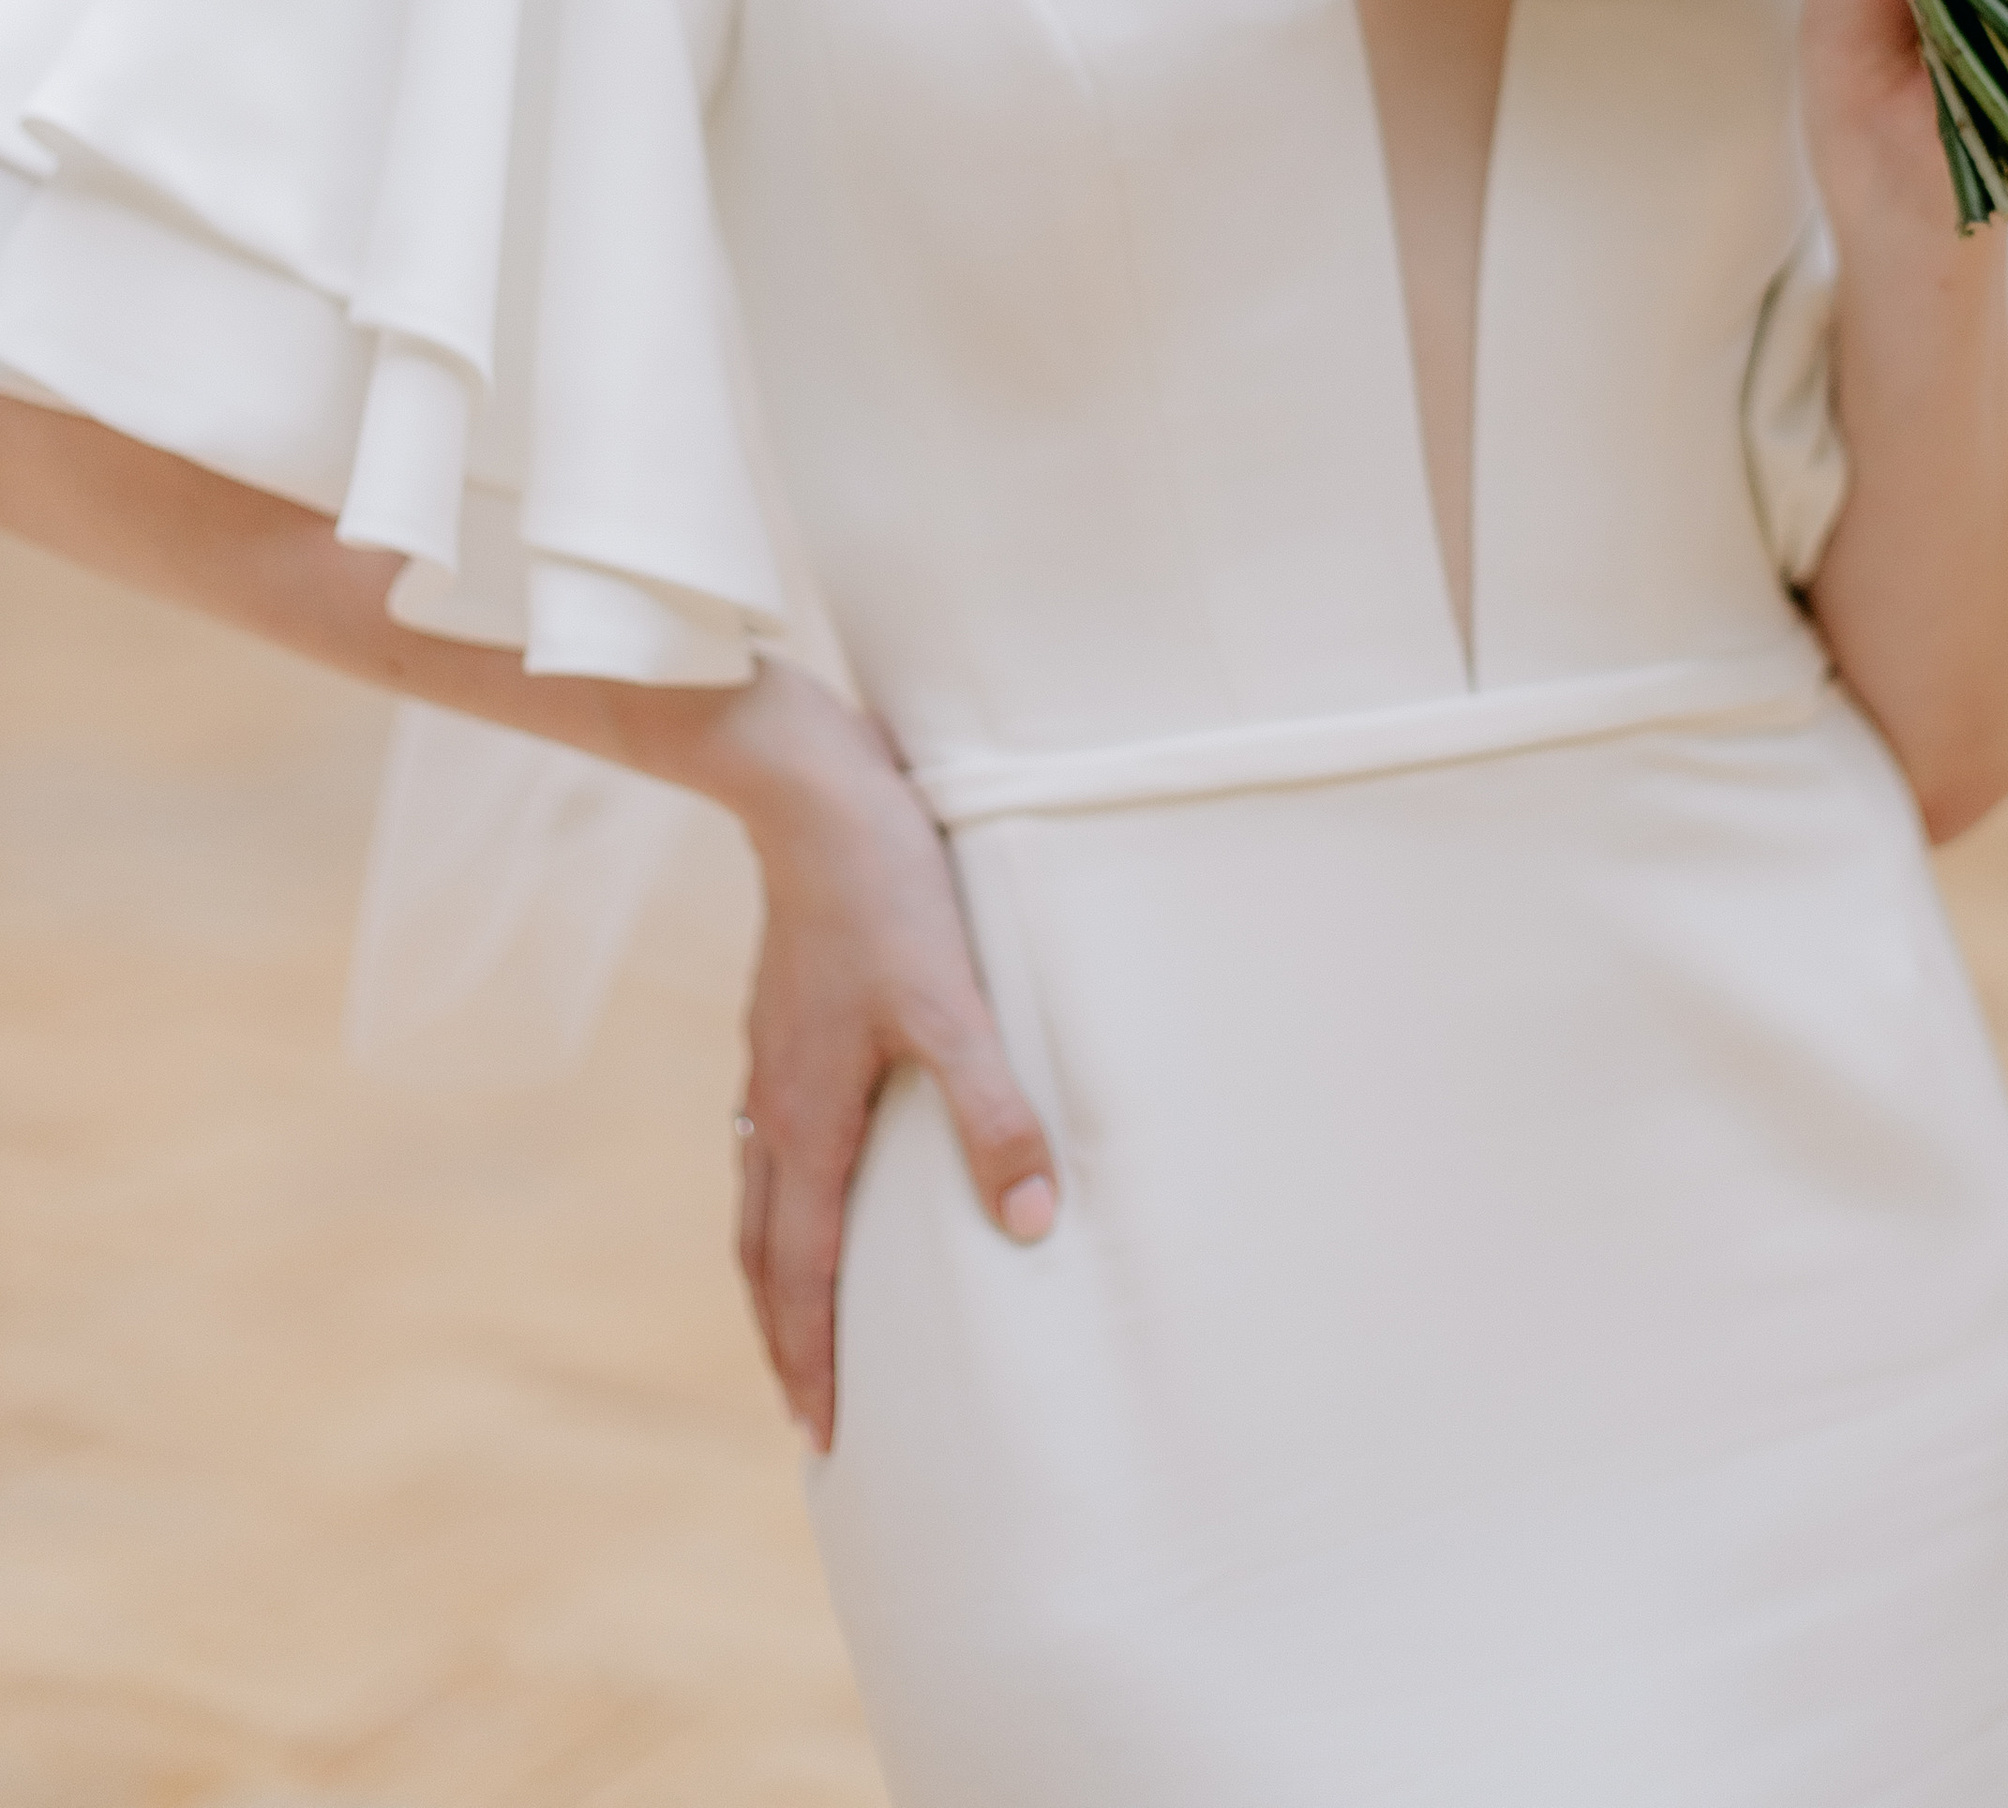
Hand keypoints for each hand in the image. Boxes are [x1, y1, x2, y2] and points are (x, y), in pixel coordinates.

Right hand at [729, 683, 1056, 1451]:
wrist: (806, 786)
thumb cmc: (885, 891)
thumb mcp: (954, 1003)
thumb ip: (994, 1111)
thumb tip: (1033, 1221)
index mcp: (806, 1121)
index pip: (800, 1275)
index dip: (812, 1358)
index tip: (821, 1434)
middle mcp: (773, 1104)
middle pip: (763, 1252)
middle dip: (783, 1336)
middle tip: (807, 1406)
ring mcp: (769, 1058)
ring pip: (760, 1193)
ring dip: (778, 1268)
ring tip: (802, 1311)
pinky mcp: (781, 1015)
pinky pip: (768, 1136)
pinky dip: (781, 1193)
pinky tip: (812, 1175)